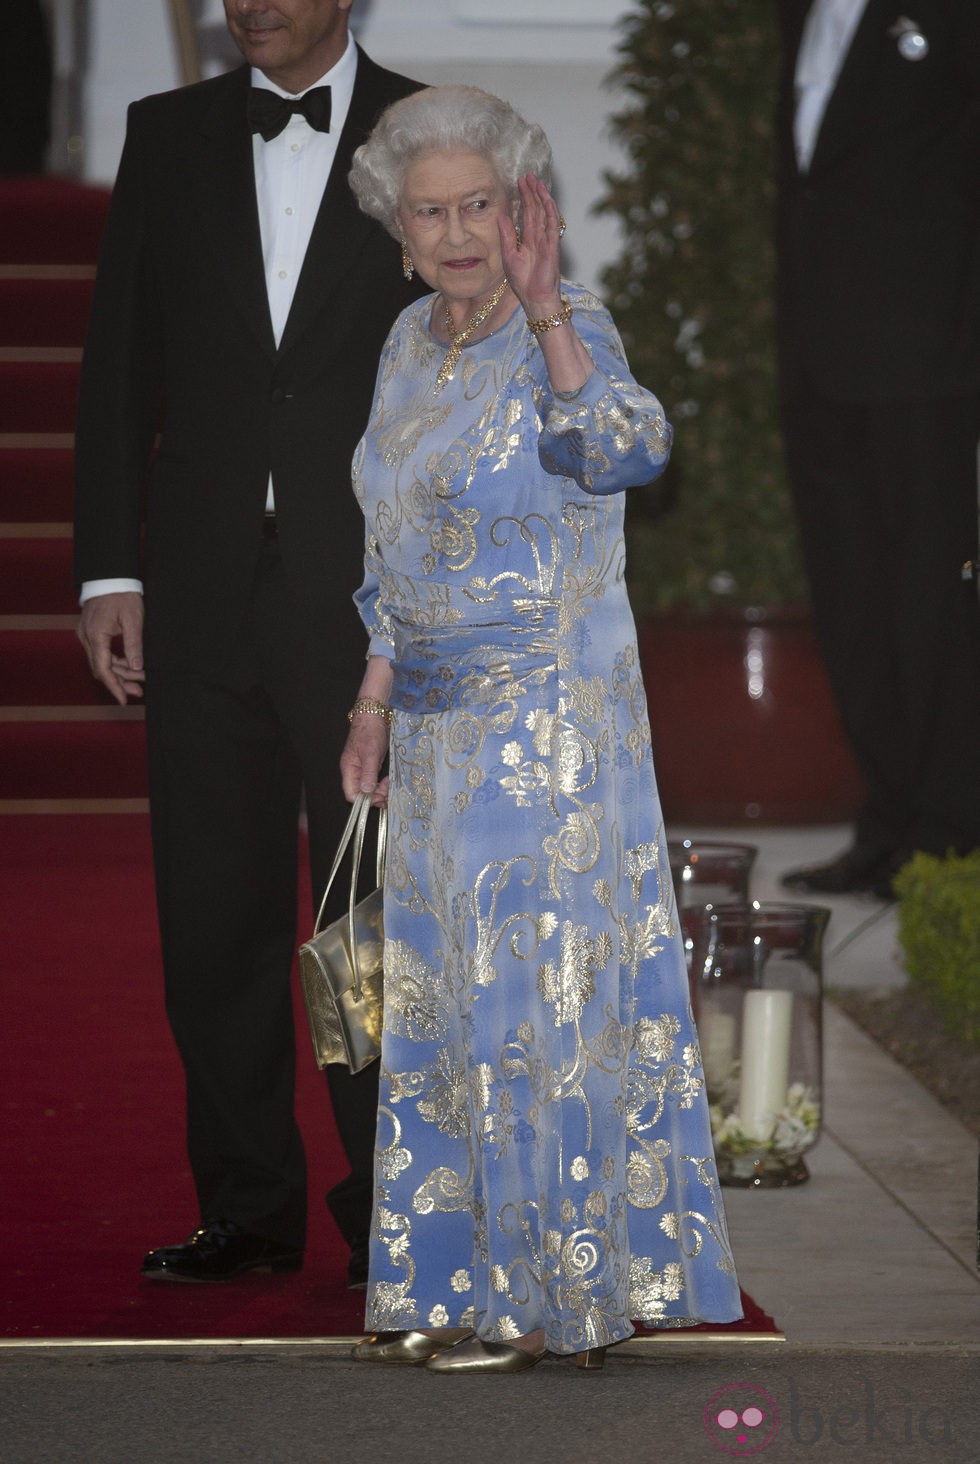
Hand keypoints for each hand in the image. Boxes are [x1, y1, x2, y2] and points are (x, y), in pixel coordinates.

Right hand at [76, 591, 144, 705]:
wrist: (109, 575)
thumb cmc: (122, 594)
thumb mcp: (133, 619)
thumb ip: (134, 645)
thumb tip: (136, 667)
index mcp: (95, 636)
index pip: (103, 669)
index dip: (114, 687)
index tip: (123, 700)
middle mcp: (86, 638)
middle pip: (101, 669)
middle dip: (120, 682)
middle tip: (139, 691)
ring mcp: (86, 635)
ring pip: (101, 662)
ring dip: (119, 672)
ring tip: (139, 681)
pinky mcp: (90, 632)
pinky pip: (101, 653)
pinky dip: (115, 661)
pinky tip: (130, 666)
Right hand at [340, 716, 389, 807]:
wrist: (375, 715)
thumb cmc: (370, 731)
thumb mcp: (371, 753)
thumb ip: (368, 773)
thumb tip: (366, 792)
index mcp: (349, 769)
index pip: (351, 794)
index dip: (365, 800)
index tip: (379, 797)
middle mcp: (354, 771)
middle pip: (361, 793)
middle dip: (375, 796)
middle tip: (388, 792)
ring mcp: (362, 768)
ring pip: (368, 788)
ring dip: (379, 790)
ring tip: (390, 785)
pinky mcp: (371, 765)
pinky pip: (374, 780)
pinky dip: (381, 784)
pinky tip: (388, 780)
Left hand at [499, 173, 563, 318]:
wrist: (534, 298)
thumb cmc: (523, 282)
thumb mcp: (509, 255)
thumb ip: (507, 235)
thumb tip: (501, 216)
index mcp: (528, 240)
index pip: (526, 215)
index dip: (523, 199)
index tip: (519, 185)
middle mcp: (538, 237)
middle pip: (536, 209)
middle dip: (531, 192)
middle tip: (527, 176)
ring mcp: (546, 240)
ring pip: (545, 213)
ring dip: (541, 197)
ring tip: (535, 181)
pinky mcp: (552, 245)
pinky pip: (552, 224)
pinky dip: (550, 210)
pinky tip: (546, 198)